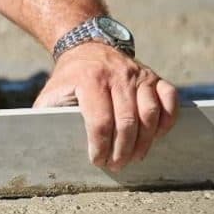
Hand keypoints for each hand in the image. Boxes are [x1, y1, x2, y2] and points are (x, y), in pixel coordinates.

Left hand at [34, 43, 178, 171]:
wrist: (88, 48)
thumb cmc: (68, 79)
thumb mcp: (51, 94)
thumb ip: (48, 115)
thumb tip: (43, 142)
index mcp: (89, 80)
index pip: (100, 121)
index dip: (100, 146)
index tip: (97, 161)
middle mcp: (117, 75)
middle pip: (127, 120)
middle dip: (122, 149)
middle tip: (117, 165)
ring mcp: (139, 75)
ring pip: (150, 113)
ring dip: (145, 141)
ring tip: (135, 157)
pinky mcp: (154, 77)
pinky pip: (169, 99)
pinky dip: (167, 120)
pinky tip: (156, 137)